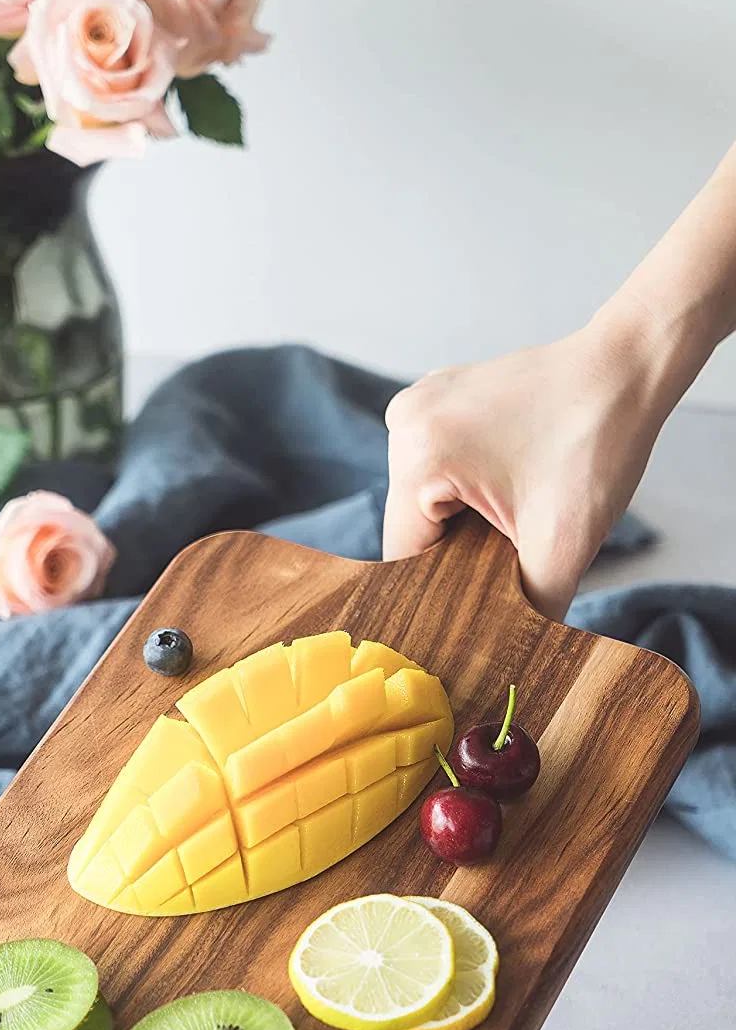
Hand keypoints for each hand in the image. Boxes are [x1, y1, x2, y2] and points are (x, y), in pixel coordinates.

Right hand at [382, 313, 685, 619]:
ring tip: (515, 512)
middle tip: (513, 553)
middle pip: (413, 529)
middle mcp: (403, 424)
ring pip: (425, 501)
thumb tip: (506, 661)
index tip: (478, 608)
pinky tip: (510, 484)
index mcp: (419, 457)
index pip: (405, 558)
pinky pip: (436, 469)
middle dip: (457, 553)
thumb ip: (528, 611)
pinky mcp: (435, 400)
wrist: (627, 368)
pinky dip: (466, 488)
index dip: (442, 591)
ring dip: (463, 522)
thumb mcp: (564, 545)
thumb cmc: (598, 442)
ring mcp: (416, 406)